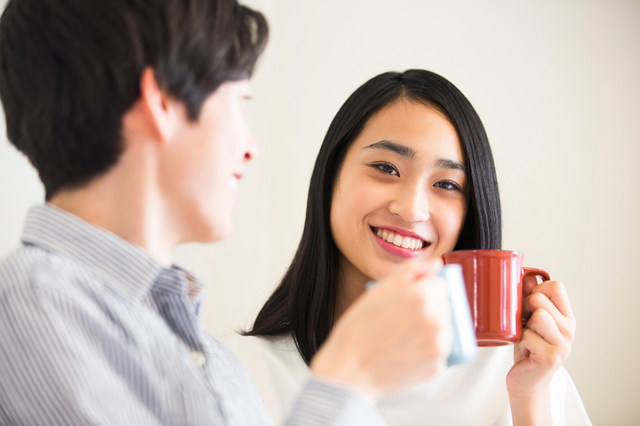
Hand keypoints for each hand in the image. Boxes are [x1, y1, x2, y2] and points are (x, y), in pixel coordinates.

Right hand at [310, 258, 452, 401]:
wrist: (350, 373)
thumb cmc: (357, 332)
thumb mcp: (377, 291)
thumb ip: (410, 271)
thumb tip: (435, 264)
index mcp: (422, 297)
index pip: (440, 283)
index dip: (423, 288)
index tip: (408, 297)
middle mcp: (436, 320)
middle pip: (444, 303)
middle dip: (428, 306)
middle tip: (401, 317)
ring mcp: (440, 345)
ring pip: (445, 326)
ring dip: (431, 326)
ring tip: (403, 334)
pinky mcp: (438, 365)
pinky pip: (440, 349)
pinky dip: (427, 348)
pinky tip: (405, 349)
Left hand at [506, 277, 575, 423]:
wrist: (526, 382)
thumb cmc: (527, 348)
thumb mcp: (527, 319)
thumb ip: (528, 297)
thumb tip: (525, 274)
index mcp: (566, 316)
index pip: (556, 285)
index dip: (536, 291)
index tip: (529, 306)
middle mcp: (569, 329)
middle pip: (540, 299)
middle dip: (524, 309)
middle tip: (524, 325)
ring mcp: (563, 344)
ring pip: (537, 316)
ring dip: (523, 327)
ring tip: (526, 338)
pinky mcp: (551, 357)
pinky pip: (527, 335)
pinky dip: (520, 342)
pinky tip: (526, 352)